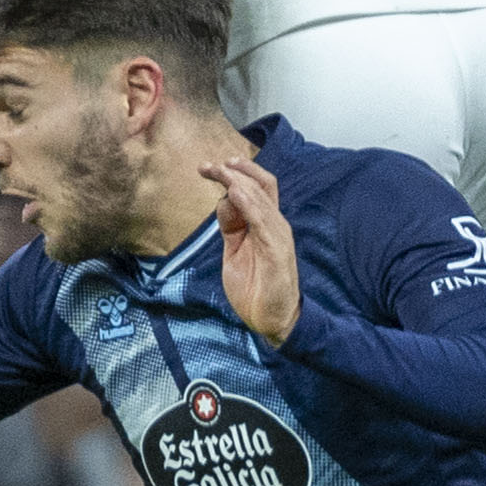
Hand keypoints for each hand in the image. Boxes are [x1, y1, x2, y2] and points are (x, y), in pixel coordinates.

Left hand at [198, 156, 300, 346]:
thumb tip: (223, 200)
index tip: (207, 167)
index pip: (256, 186)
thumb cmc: (256, 285)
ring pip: (261, 198)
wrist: (271, 319)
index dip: (234, 172)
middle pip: (259, 185)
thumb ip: (231, 225)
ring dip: (239, 181)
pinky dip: (250, 205)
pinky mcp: (277, 252)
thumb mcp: (235, 249)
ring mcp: (278, 236)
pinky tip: (235, 193)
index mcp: (265, 223)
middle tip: (207, 166)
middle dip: (232, 171)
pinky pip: (264, 222)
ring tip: (220, 171)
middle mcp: (274, 224)